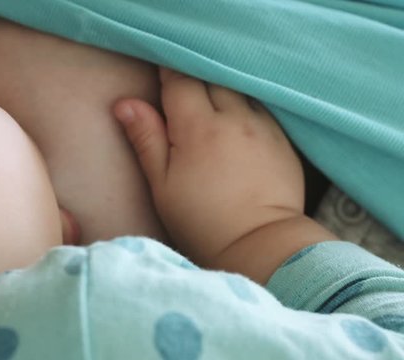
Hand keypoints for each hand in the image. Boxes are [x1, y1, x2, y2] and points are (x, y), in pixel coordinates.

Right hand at [114, 68, 305, 265]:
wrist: (259, 243)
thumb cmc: (202, 219)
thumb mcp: (162, 185)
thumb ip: (146, 139)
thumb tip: (125, 104)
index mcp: (197, 128)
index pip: (180, 80)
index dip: (168, 72)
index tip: (160, 71)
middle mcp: (233, 117)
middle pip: (210, 77)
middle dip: (194, 77)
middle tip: (181, 91)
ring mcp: (262, 125)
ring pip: (237, 87)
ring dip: (220, 87)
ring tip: (208, 102)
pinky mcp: (281, 137)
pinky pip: (260, 105)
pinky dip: (244, 103)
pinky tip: (235, 119)